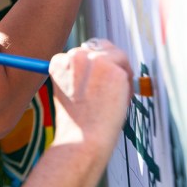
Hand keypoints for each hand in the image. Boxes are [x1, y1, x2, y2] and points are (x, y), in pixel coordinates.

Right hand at [49, 39, 132, 156]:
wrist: (82, 139)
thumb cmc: (77, 122)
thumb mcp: (69, 90)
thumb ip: (80, 73)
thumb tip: (104, 61)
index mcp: (59, 61)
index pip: (83, 51)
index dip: (93, 68)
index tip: (94, 85)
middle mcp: (75, 55)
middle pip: (101, 47)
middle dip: (109, 65)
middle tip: (109, 91)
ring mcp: (96, 60)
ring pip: (117, 56)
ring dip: (120, 72)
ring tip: (113, 98)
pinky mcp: (115, 69)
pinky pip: (127, 71)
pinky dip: (127, 86)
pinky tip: (118, 102)